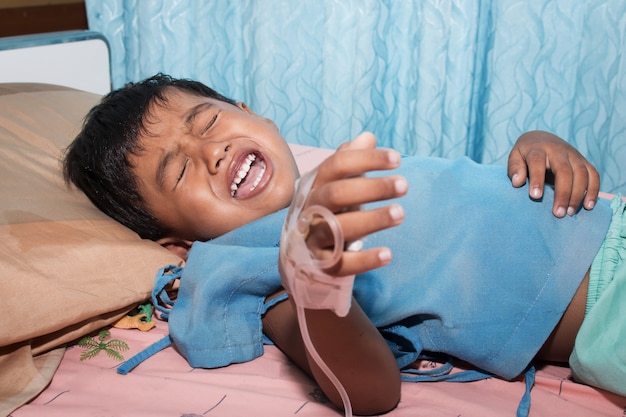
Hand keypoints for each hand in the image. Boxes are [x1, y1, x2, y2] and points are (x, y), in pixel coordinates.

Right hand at [303, 132, 407, 275]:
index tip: (397, 159)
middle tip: (404, 185)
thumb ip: (350, 161)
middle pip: (337, 194)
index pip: (337, 165)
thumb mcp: (335, 184)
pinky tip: (388, 254)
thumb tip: (368, 137)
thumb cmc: (327, 210)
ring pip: (339, 228)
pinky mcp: (322, 264)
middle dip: (372, 188)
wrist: (300, 253)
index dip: (366, 159)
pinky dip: (365, 260)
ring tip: (401, 213)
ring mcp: (314, 237)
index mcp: (316, 184)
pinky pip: (342, 263)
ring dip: (372, 219)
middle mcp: (311, 208)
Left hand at [508, 130, 599, 216]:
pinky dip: (593, 190)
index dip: (537, 179)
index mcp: (538, 149)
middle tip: (558, 214)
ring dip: (578, 194)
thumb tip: (517, 182)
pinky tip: (588, 206)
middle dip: (563, 193)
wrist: (541, 139)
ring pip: (581, 173)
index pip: (538, 162)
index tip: (535, 197)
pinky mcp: (584, 161)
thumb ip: (515, 168)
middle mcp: (558, 151)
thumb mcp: (515, 157)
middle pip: (564, 170)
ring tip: (570, 213)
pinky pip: (593, 174)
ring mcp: (574, 155)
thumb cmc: (525, 154)